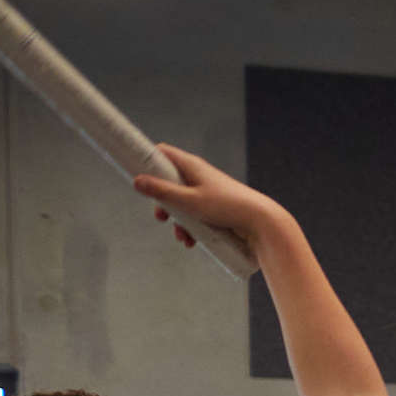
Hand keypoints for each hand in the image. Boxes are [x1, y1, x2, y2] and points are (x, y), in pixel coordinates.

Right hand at [132, 143, 294, 250]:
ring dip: (177, 221)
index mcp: (192, 166)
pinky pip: (195, 216)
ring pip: (181, 204)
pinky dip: (191, 228)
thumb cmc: (228, 207)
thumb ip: (162, 192)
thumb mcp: (189, 201)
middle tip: (160, 216)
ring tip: (182, 236)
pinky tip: (192, 242)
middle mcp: (199, 176)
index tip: (132, 170)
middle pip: (168, 183)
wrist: (263, 224)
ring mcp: (208, 193)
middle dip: (161, 202)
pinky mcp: (216, 209)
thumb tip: (136, 181)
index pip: (163, 153)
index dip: (146, 159)